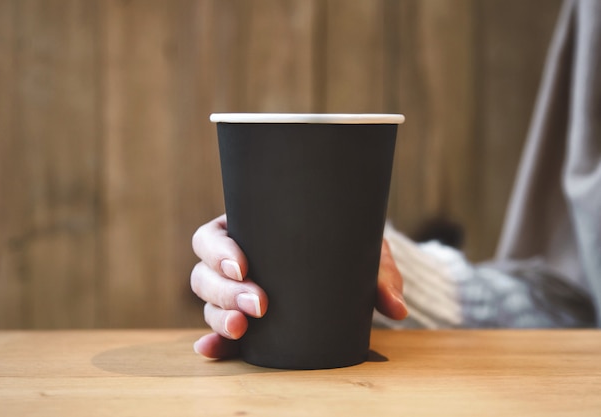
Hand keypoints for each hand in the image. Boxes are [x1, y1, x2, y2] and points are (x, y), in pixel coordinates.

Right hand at [190, 214, 406, 358]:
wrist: (349, 265)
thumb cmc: (346, 246)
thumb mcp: (362, 250)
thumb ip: (379, 275)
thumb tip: (396, 308)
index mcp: (249, 230)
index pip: (214, 237)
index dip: (218, 252)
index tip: (242, 266)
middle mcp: (235, 261)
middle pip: (205, 273)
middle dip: (224, 291)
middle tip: (258, 304)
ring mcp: (235, 292)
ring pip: (208, 302)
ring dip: (219, 316)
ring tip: (241, 330)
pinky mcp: (243, 319)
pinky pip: (220, 331)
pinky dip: (214, 343)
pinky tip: (212, 351)